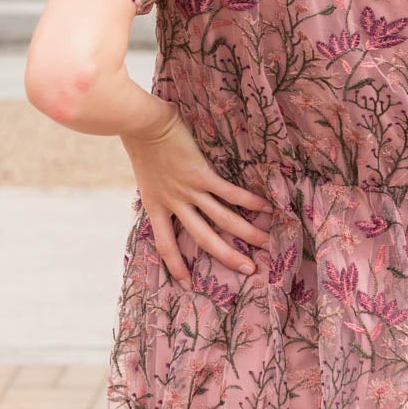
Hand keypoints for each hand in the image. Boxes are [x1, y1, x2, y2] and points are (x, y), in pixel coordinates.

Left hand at [122, 105, 272, 286]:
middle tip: (249, 270)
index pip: (165, 245)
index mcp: (156, 206)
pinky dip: (248, 201)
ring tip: (265, 241)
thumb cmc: (141, 141)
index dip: (176, 266)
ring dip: (245, 232)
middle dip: (227, 256)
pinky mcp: (201, 174)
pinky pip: (228, 193)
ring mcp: (188, 190)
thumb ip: (160, 188)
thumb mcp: (145, 175)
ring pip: (222, 218)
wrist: (141, 124)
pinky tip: (266, 207)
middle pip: (203, 238)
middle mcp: (174, 203)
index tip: (187, 284)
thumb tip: (172, 191)